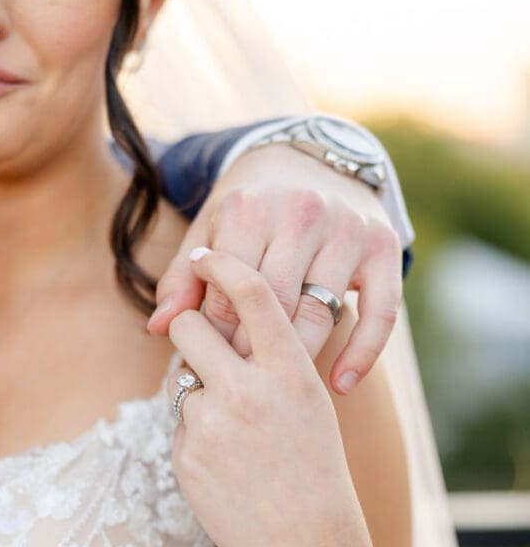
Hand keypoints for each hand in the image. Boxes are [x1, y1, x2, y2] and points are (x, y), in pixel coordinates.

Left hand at [149, 145, 402, 394]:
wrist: (311, 159)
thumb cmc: (252, 206)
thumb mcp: (210, 229)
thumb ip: (183, 278)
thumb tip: (162, 328)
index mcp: (251, 207)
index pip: (230, 289)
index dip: (217, 333)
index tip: (207, 365)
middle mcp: (303, 212)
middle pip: (274, 304)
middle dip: (251, 350)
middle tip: (238, 384)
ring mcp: (348, 229)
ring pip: (322, 311)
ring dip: (298, 358)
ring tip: (276, 387)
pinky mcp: (385, 246)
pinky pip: (381, 312)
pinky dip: (362, 353)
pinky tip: (339, 386)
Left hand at [166, 248, 375, 546]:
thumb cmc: (315, 472)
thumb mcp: (309, 406)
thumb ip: (272, 363)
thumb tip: (222, 327)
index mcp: (291, 372)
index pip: (253, 293)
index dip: (222, 265)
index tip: (205, 255)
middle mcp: (250, 389)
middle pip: (192, 325)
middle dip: (189, 326)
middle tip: (200, 339)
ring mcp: (212, 423)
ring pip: (181, 377)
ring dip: (197, 388)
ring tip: (234, 430)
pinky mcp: (185, 454)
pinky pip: (178, 423)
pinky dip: (194, 432)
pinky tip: (226, 464)